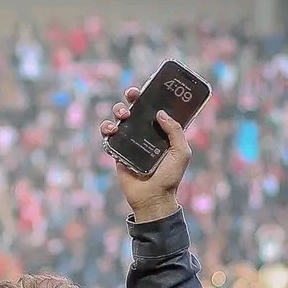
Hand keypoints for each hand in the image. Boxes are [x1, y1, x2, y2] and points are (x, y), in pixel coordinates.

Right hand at [100, 92, 190, 221]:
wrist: (153, 198)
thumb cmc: (170, 177)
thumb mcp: (181, 152)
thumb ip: (175, 131)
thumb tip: (160, 113)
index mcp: (160, 132)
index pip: (154, 109)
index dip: (150, 96)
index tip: (146, 88)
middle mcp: (144, 134)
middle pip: (135, 109)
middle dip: (131, 98)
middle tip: (131, 96)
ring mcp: (130, 142)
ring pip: (119, 119)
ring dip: (118, 111)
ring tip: (123, 116)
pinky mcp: (117, 152)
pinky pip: (108, 136)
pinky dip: (107, 129)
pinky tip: (112, 130)